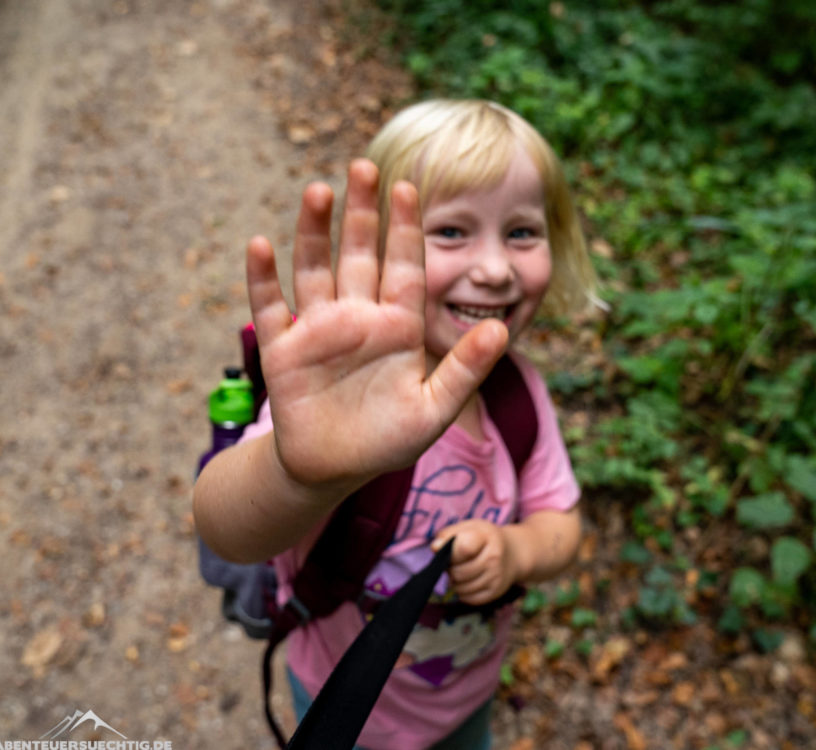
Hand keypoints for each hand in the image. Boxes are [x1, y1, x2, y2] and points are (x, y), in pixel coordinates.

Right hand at [247, 160, 508, 489]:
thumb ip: (466, 369)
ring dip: (314, 232)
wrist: (335, 470)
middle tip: (364, 166)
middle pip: (360, 254)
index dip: (406, 228)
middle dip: (363, 212)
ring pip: (315, 268)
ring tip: (319, 191)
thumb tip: (503, 329)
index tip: (409, 187)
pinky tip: (261, 244)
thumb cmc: (390, 440)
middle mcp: (359, 317)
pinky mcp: (282, 349)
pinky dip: (263, 278)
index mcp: (398, 325)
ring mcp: (318, 329)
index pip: (404, 266)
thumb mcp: (435, 408)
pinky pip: (270, 307)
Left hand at [432, 520, 518, 604]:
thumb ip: (448, 535)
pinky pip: (468, 599)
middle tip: (454, 562)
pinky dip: (462, 592)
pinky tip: (468, 581)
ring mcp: (496, 577)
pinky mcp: (495, 592)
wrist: (513, 553)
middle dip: (450, 569)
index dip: (450, 552)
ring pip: (461, 588)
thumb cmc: (484, 538)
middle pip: (458, 572)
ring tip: (461, 570)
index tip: (449, 550)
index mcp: (487, 536)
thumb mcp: (469, 527)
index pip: (463, 548)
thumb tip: (435, 548)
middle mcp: (494, 557)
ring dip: (455, 581)